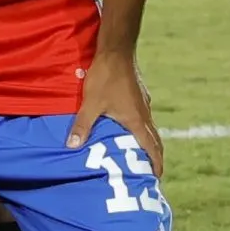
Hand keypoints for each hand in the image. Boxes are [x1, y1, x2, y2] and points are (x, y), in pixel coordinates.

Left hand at [69, 52, 161, 175]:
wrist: (117, 51)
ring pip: (150, 128)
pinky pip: (144, 117)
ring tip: (142, 154)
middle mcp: (145, 114)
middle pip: (155, 140)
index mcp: (136, 120)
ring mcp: (143, 103)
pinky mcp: (139, 95)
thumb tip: (72, 146)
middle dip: (155, 157)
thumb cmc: (105, 78)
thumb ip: (82, 126)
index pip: (151, 148)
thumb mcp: (91, 103)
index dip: (155, 164)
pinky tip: (130, 128)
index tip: (157, 179)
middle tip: (152, 172)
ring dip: (149, 143)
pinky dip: (142, 129)